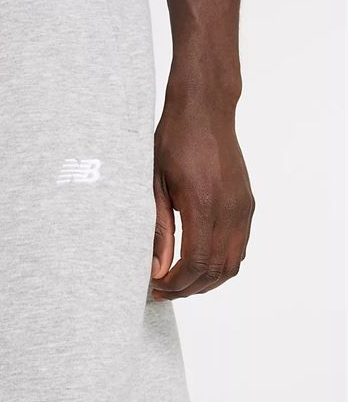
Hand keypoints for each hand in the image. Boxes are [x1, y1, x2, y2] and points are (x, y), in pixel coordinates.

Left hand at [151, 96, 254, 300]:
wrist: (204, 111)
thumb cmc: (174, 142)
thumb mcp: (155, 184)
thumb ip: (157, 229)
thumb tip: (157, 268)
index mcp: (203, 205)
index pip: (196, 264)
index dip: (176, 284)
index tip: (156, 286)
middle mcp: (230, 211)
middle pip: (216, 271)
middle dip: (188, 288)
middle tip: (163, 290)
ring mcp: (242, 208)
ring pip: (232, 264)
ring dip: (206, 281)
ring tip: (178, 281)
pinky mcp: (247, 205)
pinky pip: (239, 247)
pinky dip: (220, 264)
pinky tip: (197, 262)